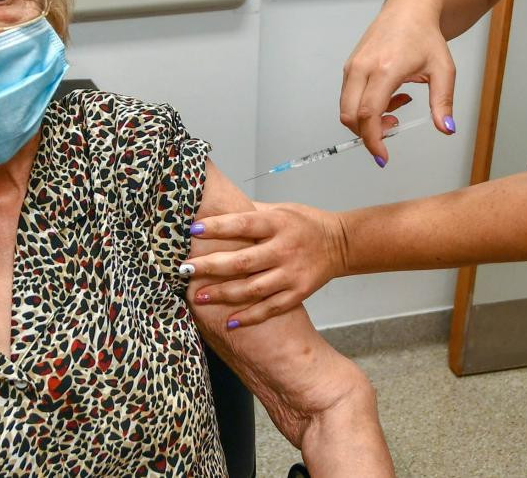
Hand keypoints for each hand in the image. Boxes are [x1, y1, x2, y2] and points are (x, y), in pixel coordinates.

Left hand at [184, 201, 346, 326]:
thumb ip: (251, 212)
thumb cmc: (304, 222)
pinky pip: (270, 308)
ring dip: (223, 294)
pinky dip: (250, 316)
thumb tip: (216, 206)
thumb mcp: (280, 208)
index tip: (193, 230)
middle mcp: (284, 249)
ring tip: (198, 296)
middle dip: (211, 266)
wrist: (341, 243)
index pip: (242, 225)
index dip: (217, 227)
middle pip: (243, 262)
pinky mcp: (299, 293)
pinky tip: (229, 320)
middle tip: (185, 269)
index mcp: (278, 223)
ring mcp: (292, 274)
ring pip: (253, 289)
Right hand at [340, 6, 457, 163]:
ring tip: (397, 107)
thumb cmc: (425, 35)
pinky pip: (349, 97)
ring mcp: (353, 66)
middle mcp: (363, 67)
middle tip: (393, 130)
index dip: (373, 140)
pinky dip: (364, 107)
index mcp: (385, 69)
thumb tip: (446, 128)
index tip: (383, 156)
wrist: (410, 8)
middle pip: (350, 115)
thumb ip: (443, 102)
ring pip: (347, 108)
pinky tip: (389, 97)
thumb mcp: (443, 69)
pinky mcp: (350, 66)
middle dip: (368, 134)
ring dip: (368, 119)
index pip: (368, 114)